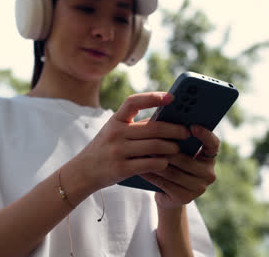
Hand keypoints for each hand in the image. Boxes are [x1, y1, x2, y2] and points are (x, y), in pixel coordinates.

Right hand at [75, 92, 190, 190]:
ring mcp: (118, 151)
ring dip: (171, 147)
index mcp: (115, 120)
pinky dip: (162, 163)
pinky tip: (166, 162)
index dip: (153, 97)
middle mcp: (115, 133)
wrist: (83, 171)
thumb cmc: (105, 149)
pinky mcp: (122, 168)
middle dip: (174, 129)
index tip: (171, 97)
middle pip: (153, 128)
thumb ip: (134, 126)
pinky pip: (150, 164)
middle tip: (186, 132)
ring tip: (178, 148)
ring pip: (155, 146)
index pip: (133, 102)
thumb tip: (167, 121)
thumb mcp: (114, 132)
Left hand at [141, 125, 218, 208]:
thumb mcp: (176, 151)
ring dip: (156, 162)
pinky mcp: (186, 198)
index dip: (205, 135)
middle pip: (186, 160)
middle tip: (150, 140)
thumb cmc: (170, 165)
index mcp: (209, 158)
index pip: (213, 144)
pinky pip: (166, 184)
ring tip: (142, 153)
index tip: (192, 126)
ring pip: (173, 172)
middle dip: (166, 150)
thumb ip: (174, 138)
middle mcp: (209, 173)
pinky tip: (141, 168)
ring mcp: (199, 188)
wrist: (167, 195)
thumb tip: (162, 121)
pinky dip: (152, 175)